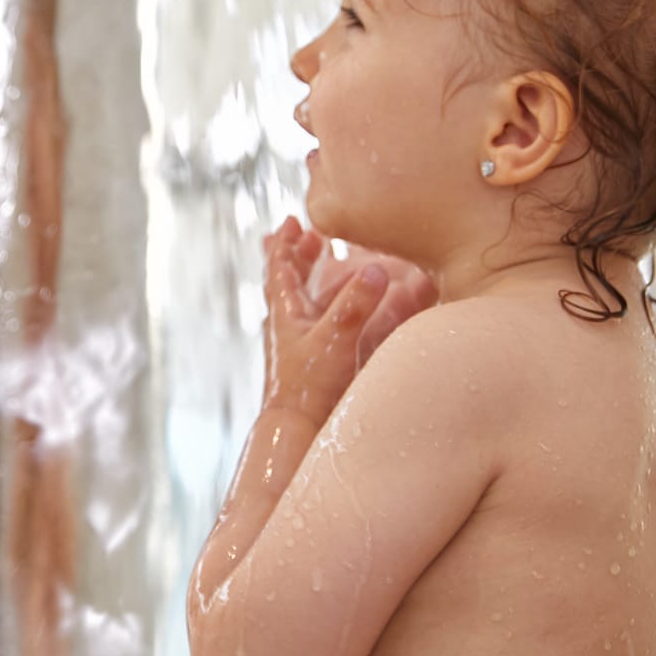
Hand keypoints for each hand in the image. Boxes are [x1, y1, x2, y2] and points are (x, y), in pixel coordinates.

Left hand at [260, 217, 436, 421]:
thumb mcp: (335, 338)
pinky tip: (351, 311)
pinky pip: (326, 326)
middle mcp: (291, 326)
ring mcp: (302, 345)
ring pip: (308, 303)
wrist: (299, 433)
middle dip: (301, 258)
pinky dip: (339, 310)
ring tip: (333, 265)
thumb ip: (356, 303)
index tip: (293, 222)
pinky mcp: (317, 363)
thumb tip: (375, 268)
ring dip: (321, 282)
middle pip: (291, 282)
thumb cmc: (310, 388)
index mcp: (286, 314)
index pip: (280, 268)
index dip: (286, 243)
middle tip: (313, 238)